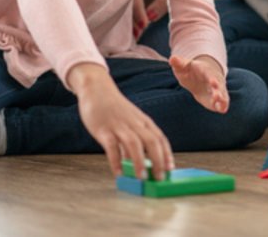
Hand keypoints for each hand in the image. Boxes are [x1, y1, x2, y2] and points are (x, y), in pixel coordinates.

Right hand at [68, 63, 173, 180]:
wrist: (96, 89)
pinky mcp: (103, 128)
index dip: (166, 154)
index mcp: (143, 121)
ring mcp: (119, 125)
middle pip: (151, 141)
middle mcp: (134, 123)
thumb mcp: (130, 121)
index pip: (160, 138)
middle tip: (160, 178)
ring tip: (142, 178)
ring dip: (139, 161)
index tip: (170, 169)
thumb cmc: (115, 109)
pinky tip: (118, 172)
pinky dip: (116, 160)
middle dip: (158, 160)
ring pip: (134, 143)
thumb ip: (135, 140)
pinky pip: (111, 146)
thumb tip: (140, 164)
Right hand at [132, 0, 168, 39]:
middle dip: (133, 18)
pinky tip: (136, 35)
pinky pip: (132, 14)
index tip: (144, 25)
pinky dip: (134, 25)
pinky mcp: (138, 5)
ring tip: (137, 36)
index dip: (138, 10)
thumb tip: (149, 17)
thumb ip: (162, 4)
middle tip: (139, 33)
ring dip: (132, 23)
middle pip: (129, 2)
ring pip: (128, 10)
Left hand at [169, 55, 228, 113]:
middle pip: (218, 85)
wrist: (197, 79)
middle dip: (219, 90)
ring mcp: (217, 89)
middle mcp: (215, 79)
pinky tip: (222, 110)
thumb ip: (178, 62)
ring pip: (222, 94)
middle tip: (218, 96)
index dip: (211, 78)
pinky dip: (223, 106)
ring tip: (222, 105)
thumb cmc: (189, 71)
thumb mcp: (182, 66)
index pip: (209, 73)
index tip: (213, 83)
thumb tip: (172, 58)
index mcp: (205, 70)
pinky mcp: (217, 99)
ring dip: (222, 99)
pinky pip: (222, 102)